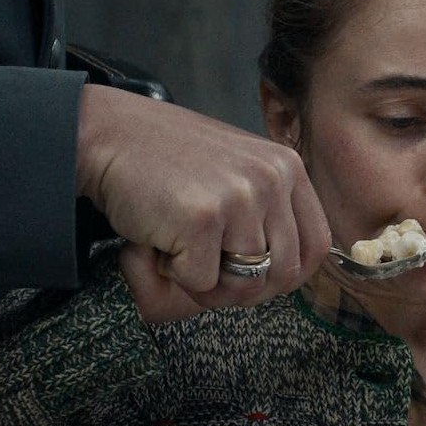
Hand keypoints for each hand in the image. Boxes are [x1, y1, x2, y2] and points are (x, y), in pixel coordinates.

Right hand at [76, 84, 329, 321]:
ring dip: (207, 284)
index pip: (317, 246)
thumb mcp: (237, 173)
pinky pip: (201, 282)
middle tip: (207, 270)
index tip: (255, 277)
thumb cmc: (168, 163)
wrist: (107, 136)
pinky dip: (175, 274)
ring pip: (245, 284)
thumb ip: (268, 212)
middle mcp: (272, 179)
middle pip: (284, 274)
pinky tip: (160, 239)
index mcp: (287, 169)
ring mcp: (240, 197)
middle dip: (245, 288)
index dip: (288, 275)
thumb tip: (289, 274)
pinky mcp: (203, 218)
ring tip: (180, 248)